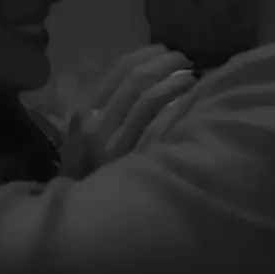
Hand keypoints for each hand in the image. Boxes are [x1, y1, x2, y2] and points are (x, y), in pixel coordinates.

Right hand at [59, 44, 195, 178]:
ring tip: (190, 76)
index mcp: (86, 116)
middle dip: (165, 63)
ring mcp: (122, 145)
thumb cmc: (89, 179)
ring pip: (153, 98)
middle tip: (183, 60)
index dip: (144, 56)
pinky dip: (179, 107)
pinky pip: (165, 125)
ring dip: (176, 80)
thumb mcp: (82, 143)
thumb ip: (100, 111)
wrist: (89, 223)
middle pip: (138, 80)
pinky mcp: (142, 162)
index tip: (161, 51)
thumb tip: (128, 76)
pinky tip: (192, 102)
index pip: (118, 72)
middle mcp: (100, 127)